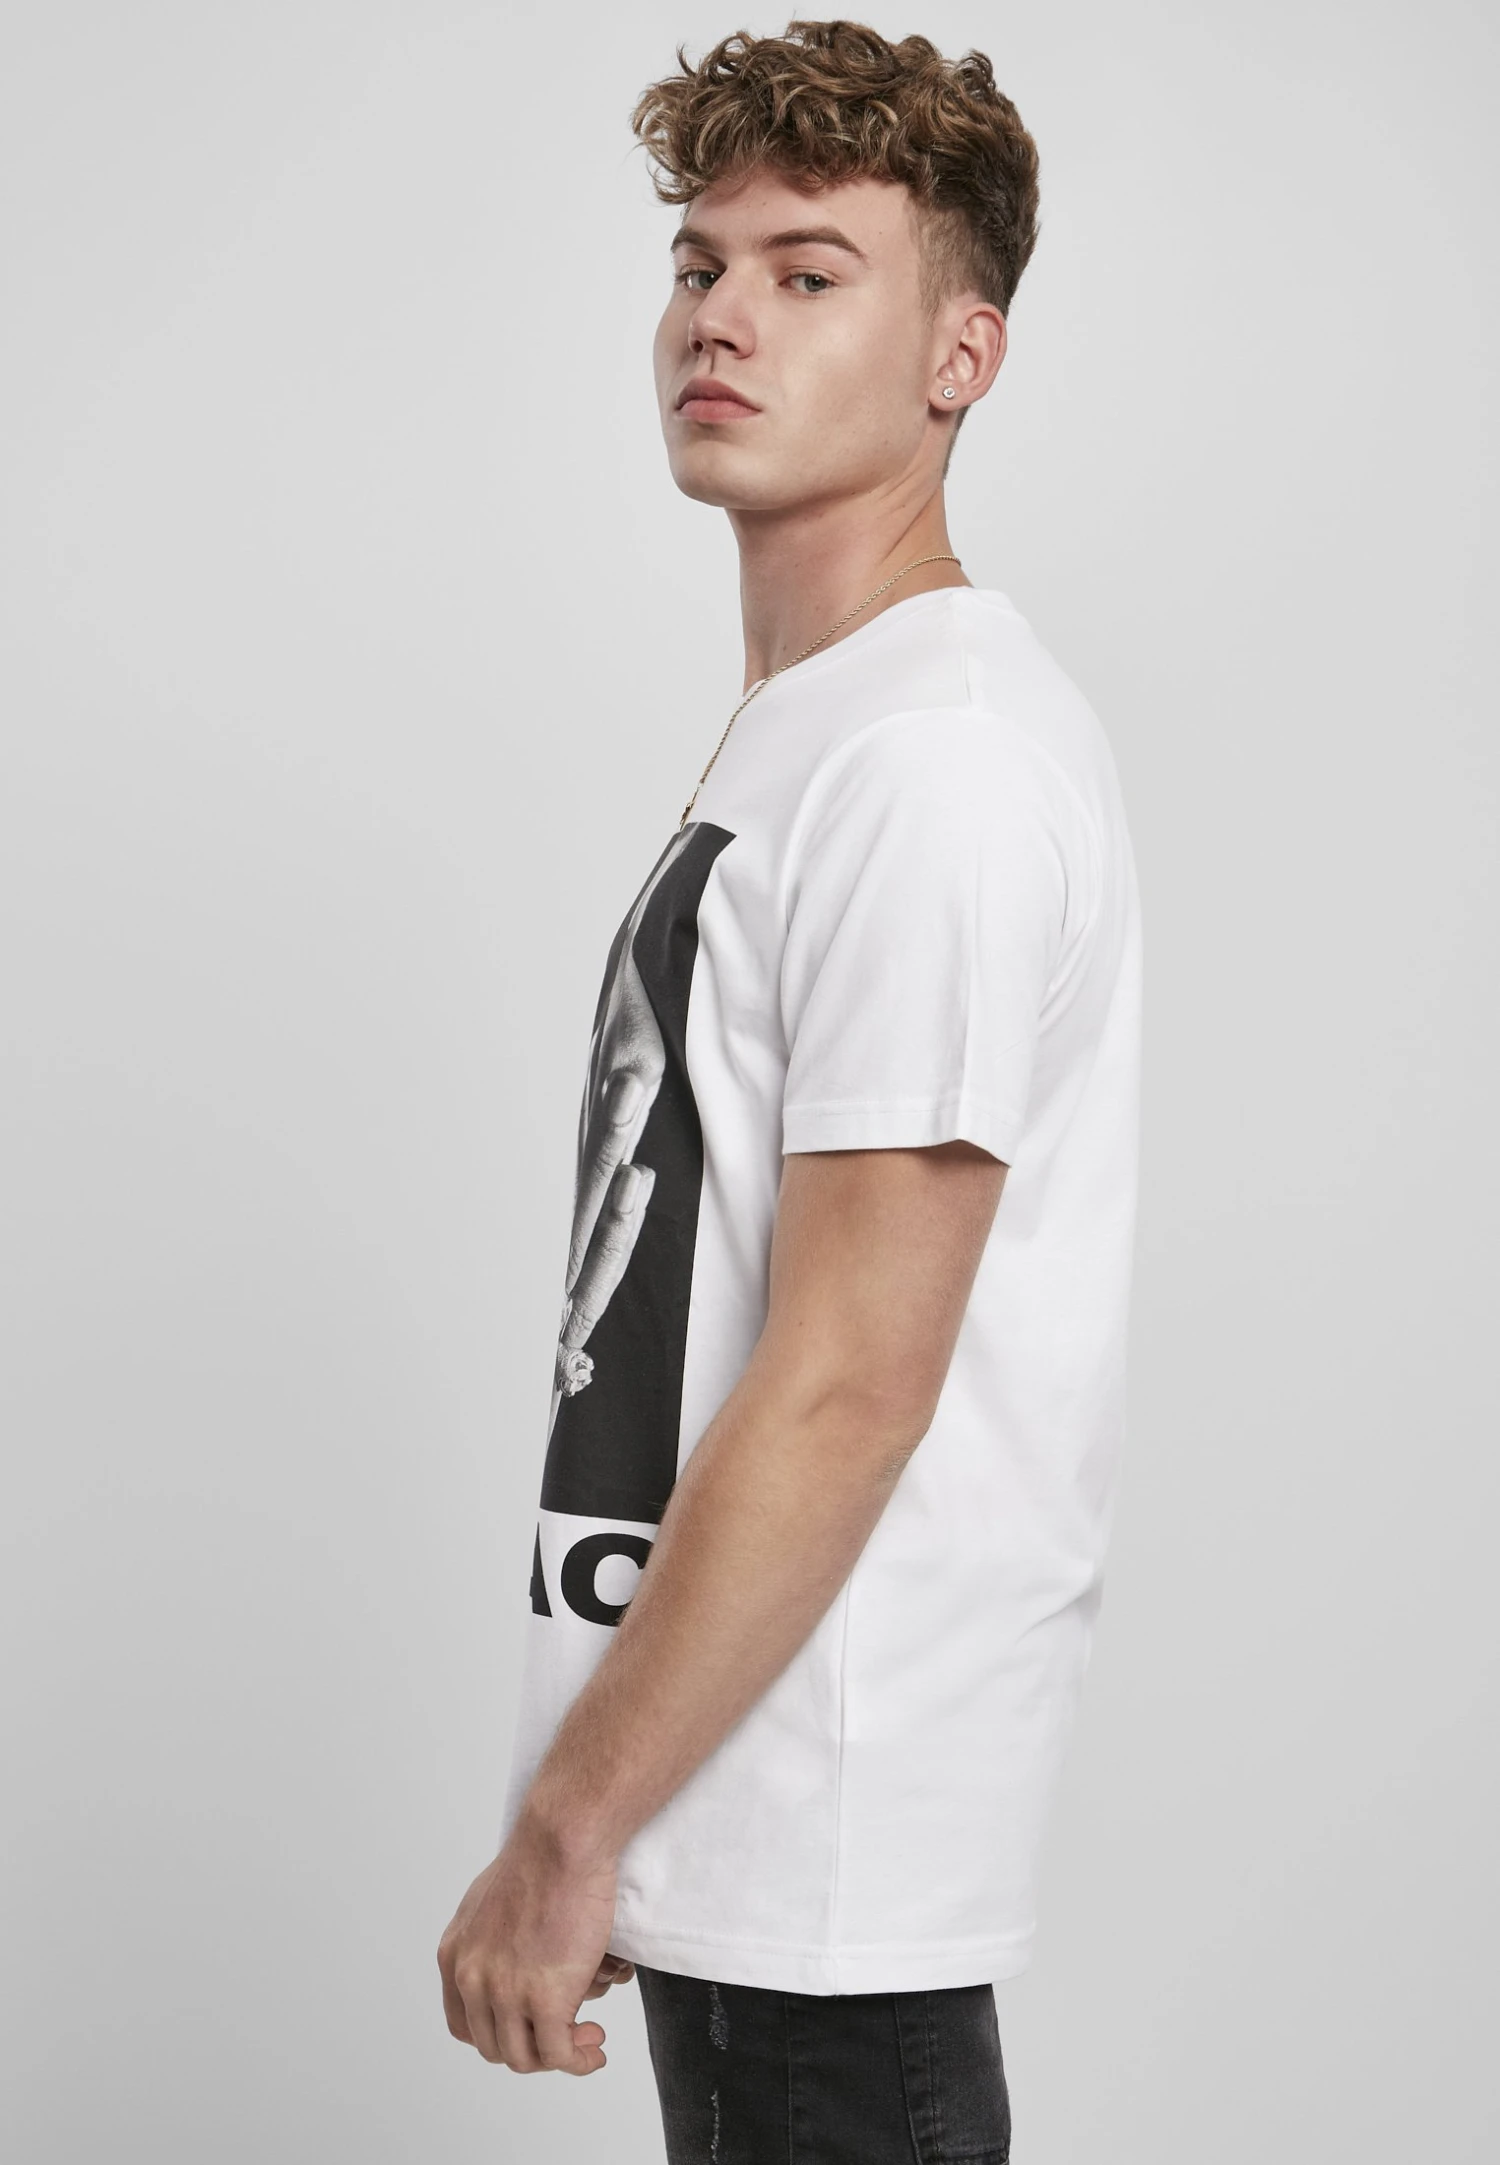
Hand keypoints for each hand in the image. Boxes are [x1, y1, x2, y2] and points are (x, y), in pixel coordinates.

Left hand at [436, 1812, 624, 2074]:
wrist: (564, 1840)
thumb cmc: (542, 1855)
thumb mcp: (490, 1900)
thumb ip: (487, 1937)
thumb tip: (506, 1959)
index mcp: (455, 1955)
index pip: (463, 2025)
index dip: (498, 2036)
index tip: (528, 2029)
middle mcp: (472, 1978)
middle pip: (494, 2047)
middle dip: (532, 2047)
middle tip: (566, 2033)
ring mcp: (505, 1992)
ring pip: (525, 2058)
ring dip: (558, 2057)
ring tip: (586, 2039)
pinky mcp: (544, 1999)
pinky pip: (558, 2054)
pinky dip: (578, 2060)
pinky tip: (594, 2047)